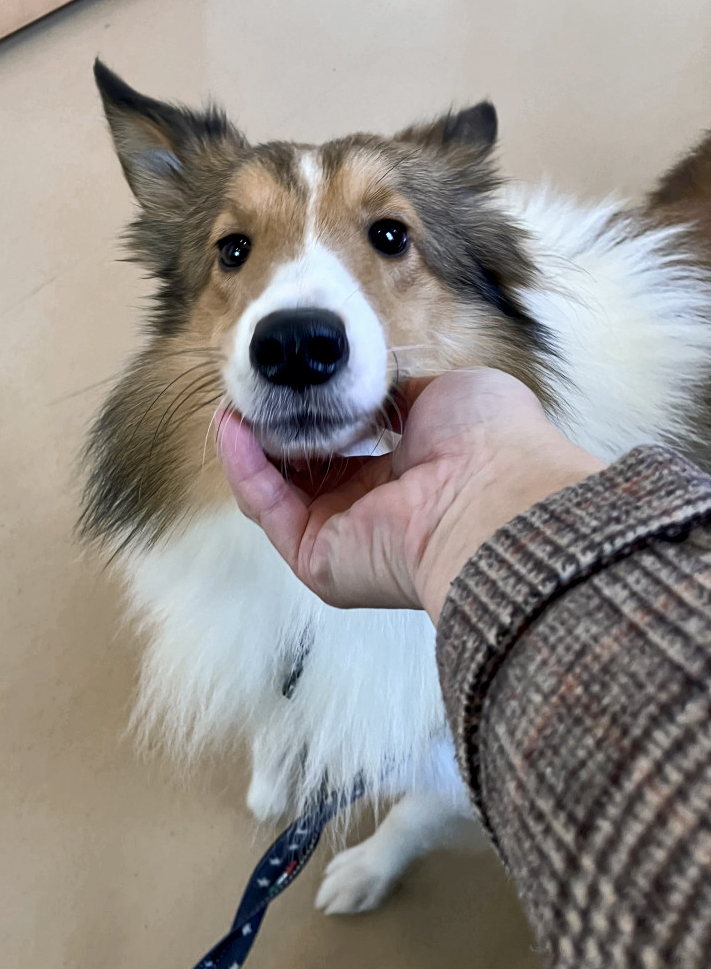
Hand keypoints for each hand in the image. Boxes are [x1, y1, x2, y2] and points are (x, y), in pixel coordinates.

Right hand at [216, 369, 603, 622]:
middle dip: (277, 428)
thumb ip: (399, 391)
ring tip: (233, 400)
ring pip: (278, 490)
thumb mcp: (445, 393)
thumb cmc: (486, 439)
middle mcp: (370, 510)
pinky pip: (266, 508)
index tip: (297, 381)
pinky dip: (243, 466)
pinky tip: (230, 423)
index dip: (317, 413)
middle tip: (254, 387)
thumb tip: (370, 384)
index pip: (346, 447)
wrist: (490, 489)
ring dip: (251, 444)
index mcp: (405, 475)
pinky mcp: (315, 558)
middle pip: (307, 470)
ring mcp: (341, 537)